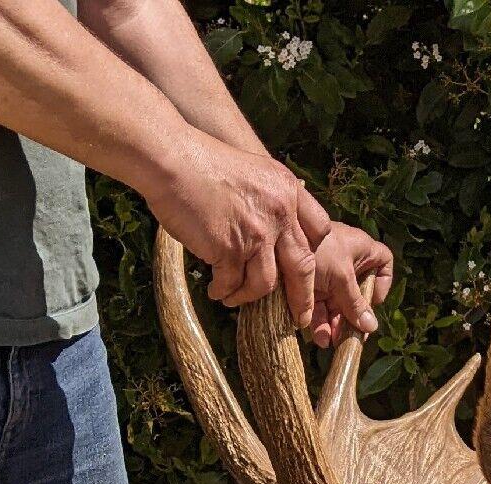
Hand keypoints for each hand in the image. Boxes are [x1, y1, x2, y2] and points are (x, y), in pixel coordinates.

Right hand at [143, 128, 330, 326]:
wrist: (169, 157)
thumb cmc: (203, 162)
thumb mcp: (254, 172)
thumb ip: (272, 200)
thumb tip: (278, 232)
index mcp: (289, 191)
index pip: (320, 230)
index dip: (314, 251)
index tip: (305, 268)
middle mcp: (280, 214)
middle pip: (303, 267)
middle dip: (302, 299)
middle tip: (300, 318)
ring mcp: (257, 233)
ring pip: (267, 283)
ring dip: (250, 296)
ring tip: (236, 298)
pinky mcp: (231, 249)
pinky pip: (233, 283)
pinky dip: (225, 291)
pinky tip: (217, 291)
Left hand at [310, 224, 394, 347]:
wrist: (274, 242)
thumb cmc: (316, 250)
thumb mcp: (340, 277)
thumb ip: (356, 304)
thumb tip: (371, 327)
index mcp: (360, 250)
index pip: (383, 262)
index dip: (382, 282)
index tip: (373, 300)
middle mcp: (345, 262)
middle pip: (359, 293)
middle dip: (355, 317)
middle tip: (353, 337)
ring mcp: (326, 274)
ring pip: (338, 304)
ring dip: (336, 325)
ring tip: (331, 342)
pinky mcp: (308, 284)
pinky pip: (319, 307)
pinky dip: (319, 323)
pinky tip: (318, 338)